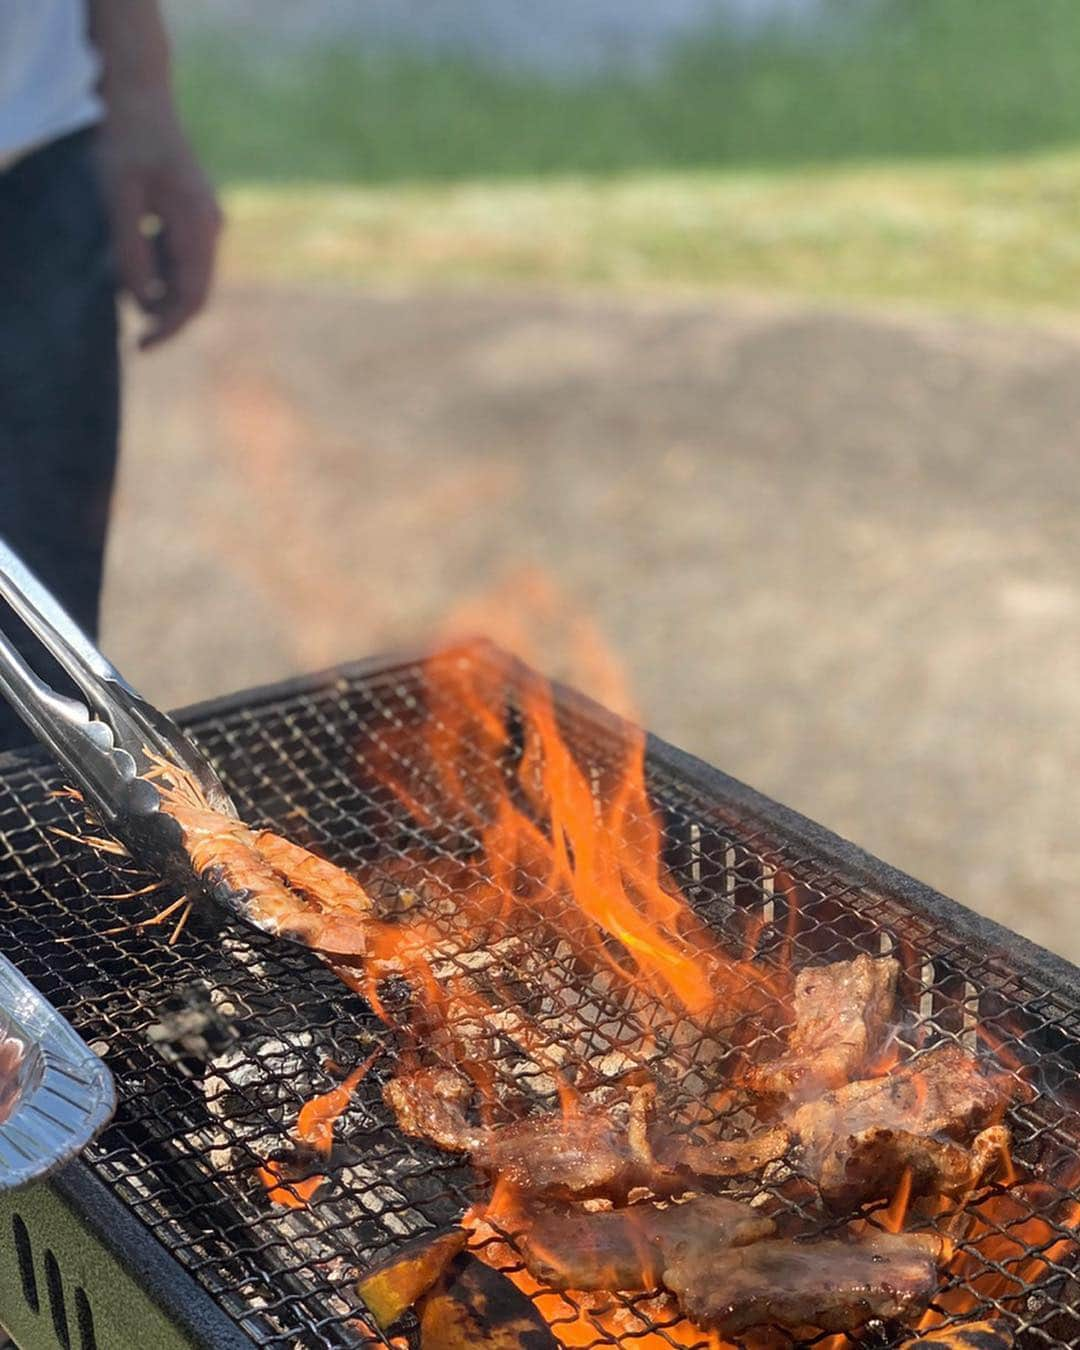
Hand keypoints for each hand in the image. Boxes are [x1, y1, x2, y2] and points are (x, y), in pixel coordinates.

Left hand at [98, 91, 223, 348]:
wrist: (143, 96)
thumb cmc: (127, 141)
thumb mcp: (118, 196)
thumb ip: (130, 250)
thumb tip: (142, 301)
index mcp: (199, 225)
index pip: (193, 297)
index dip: (170, 328)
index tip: (142, 345)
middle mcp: (212, 228)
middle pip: (197, 293)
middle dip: (167, 317)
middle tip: (135, 336)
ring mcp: (209, 222)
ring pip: (191, 277)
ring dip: (163, 293)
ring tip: (127, 285)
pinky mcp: (199, 216)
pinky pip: (185, 258)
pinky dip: (163, 271)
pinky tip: (137, 259)